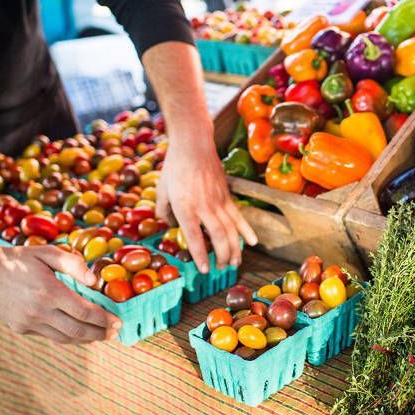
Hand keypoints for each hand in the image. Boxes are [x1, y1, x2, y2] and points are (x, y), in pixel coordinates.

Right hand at [0, 245, 120, 343]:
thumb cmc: (20, 259)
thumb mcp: (48, 252)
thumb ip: (74, 264)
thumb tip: (95, 280)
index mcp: (49, 291)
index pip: (84, 312)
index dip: (104, 319)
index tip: (118, 322)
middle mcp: (38, 311)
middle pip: (77, 330)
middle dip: (100, 333)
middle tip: (115, 333)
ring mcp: (28, 322)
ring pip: (64, 338)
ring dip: (86, 339)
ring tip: (101, 336)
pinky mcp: (20, 328)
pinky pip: (50, 336)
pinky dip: (68, 336)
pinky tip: (79, 332)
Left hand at [156, 132, 256, 272]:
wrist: (194, 145)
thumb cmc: (174, 167)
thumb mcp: (161, 190)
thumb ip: (163, 210)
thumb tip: (169, 224)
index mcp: (185, 207)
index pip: (194, 236)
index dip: (200, 254)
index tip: (204, 269)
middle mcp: (204, 206)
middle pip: (217, 235)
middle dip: (222, 255)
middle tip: (223, 268)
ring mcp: (218, 200)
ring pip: (230, 228)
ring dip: (235, 247)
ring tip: (237, 262)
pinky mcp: (226, 195)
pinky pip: (238, 216)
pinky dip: (246, 230)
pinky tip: (253, 242)